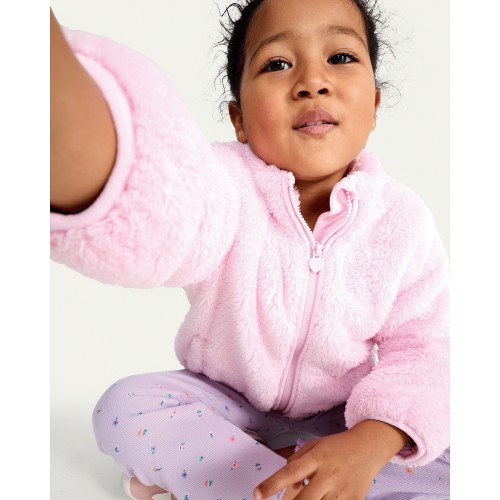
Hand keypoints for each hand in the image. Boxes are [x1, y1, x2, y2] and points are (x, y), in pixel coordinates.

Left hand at [254, 420, 408, 499]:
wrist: (368, 447)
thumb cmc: (337, 447)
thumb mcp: (314, 446)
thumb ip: (297, 462)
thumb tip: (286, 484)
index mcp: (317, 457)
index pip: (290, 472)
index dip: (272, 484)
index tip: (256, 494)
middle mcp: (328, 474)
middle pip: (304, 499)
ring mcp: (342, 490)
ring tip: (305, 497)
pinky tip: (323, 498)